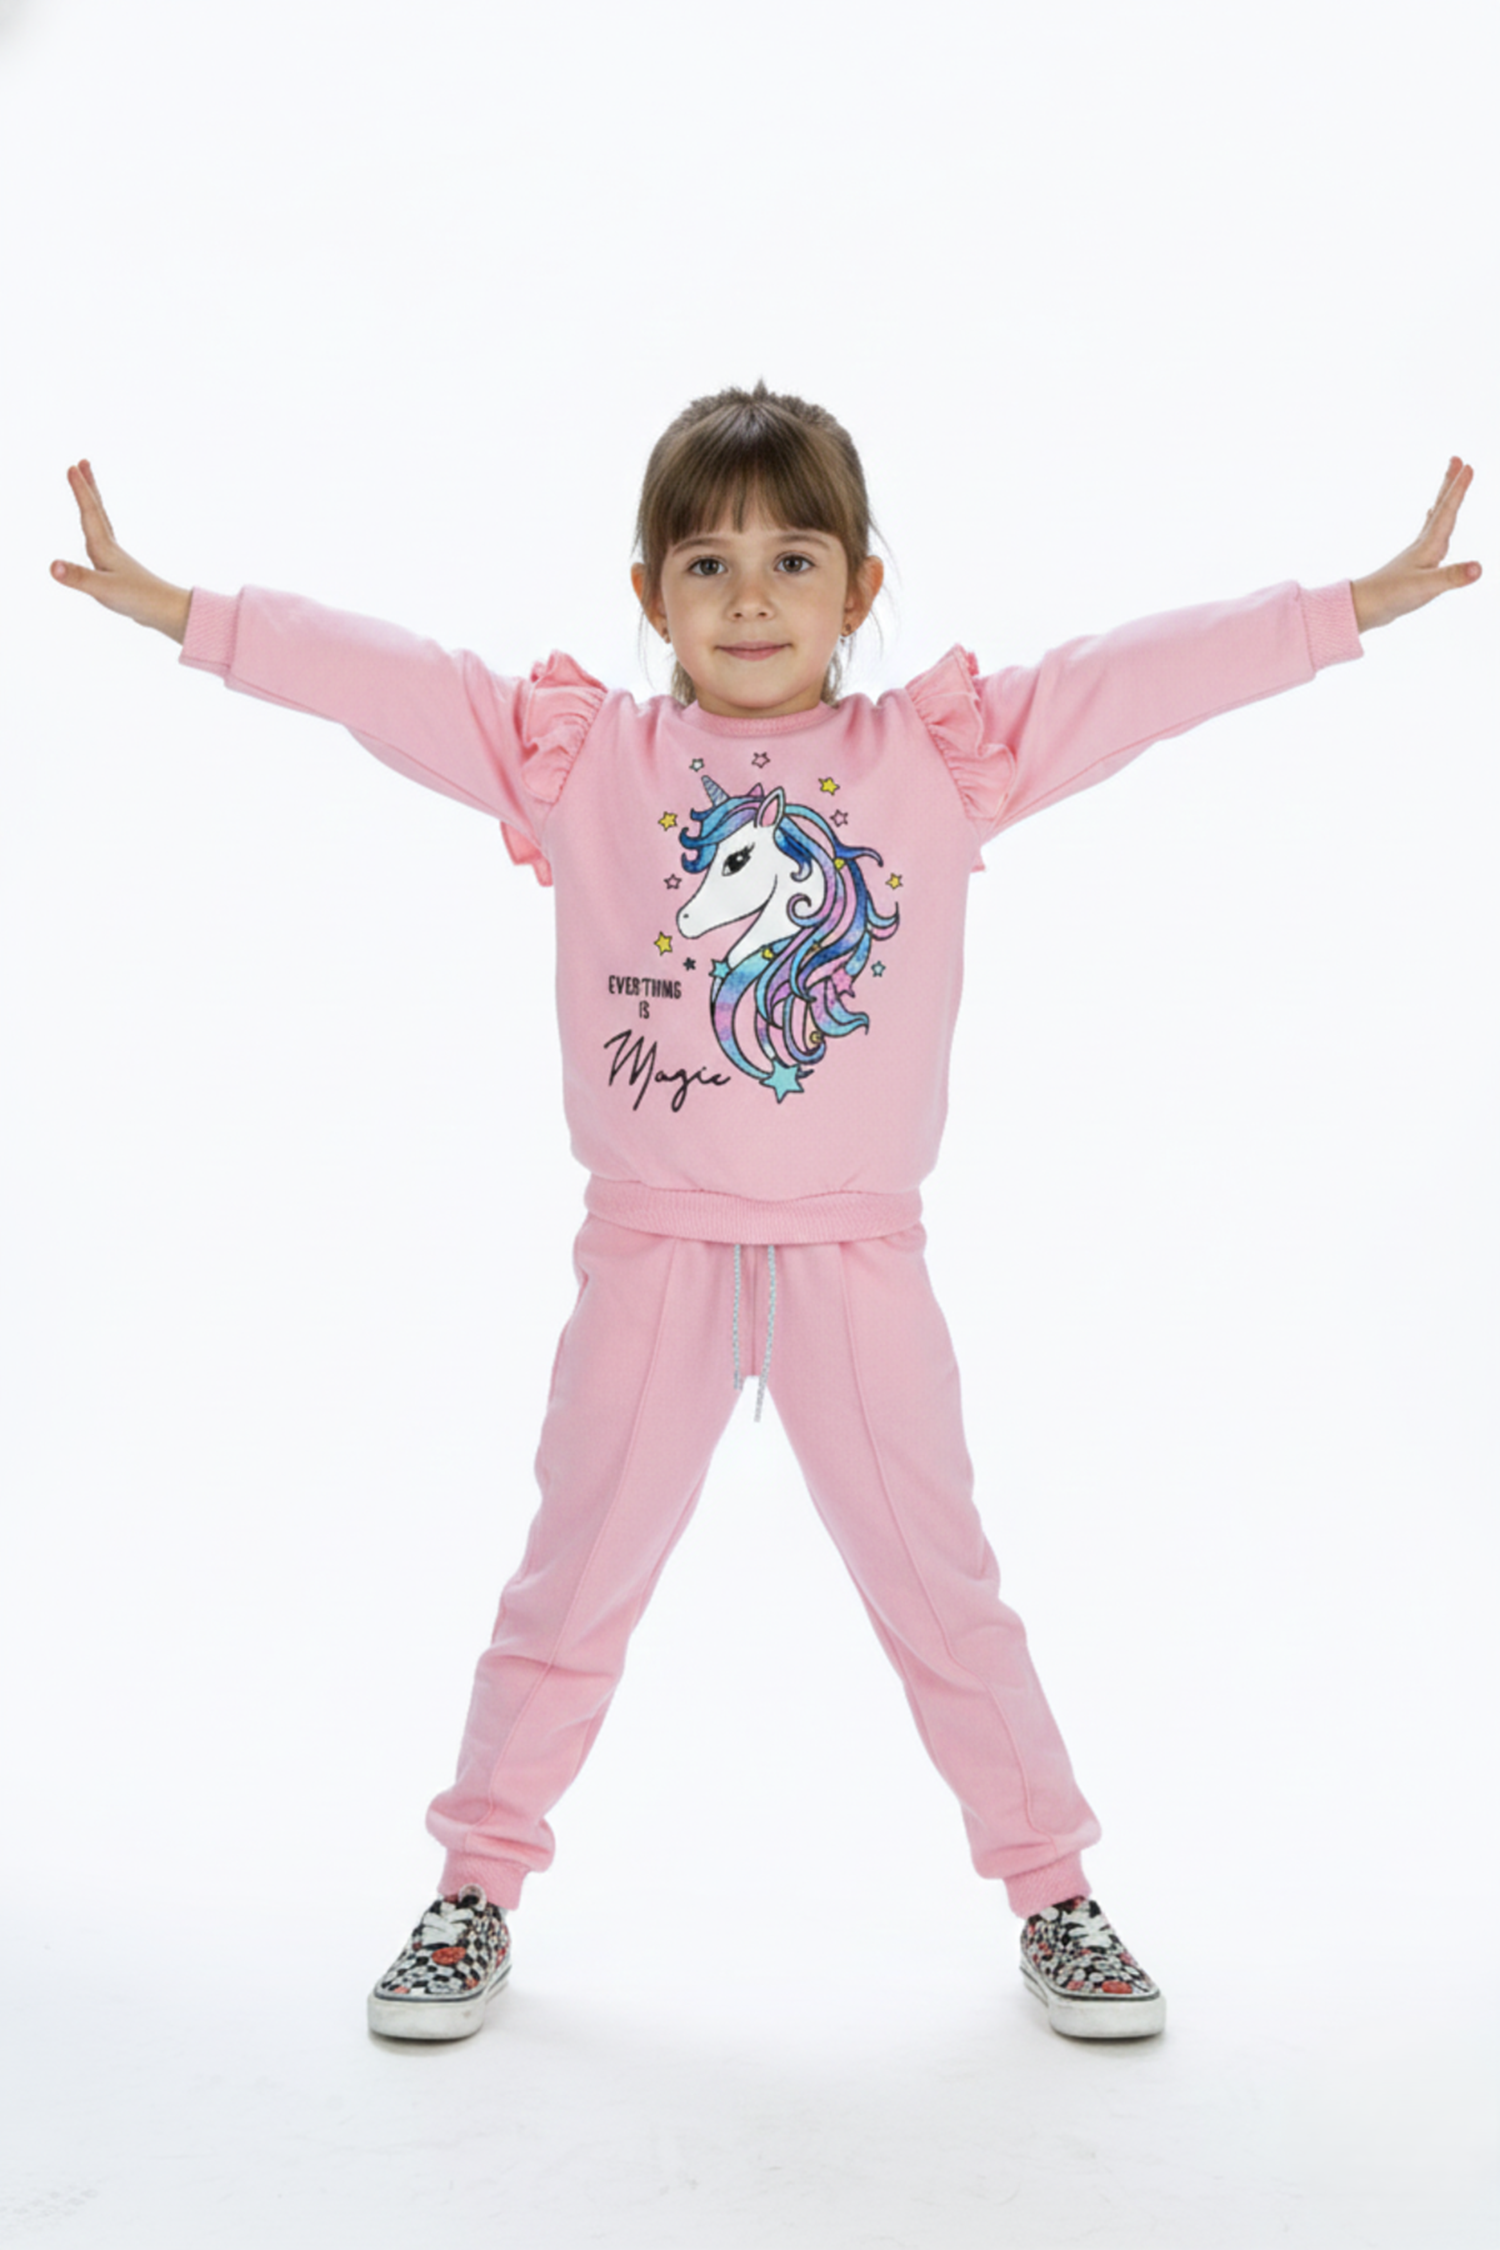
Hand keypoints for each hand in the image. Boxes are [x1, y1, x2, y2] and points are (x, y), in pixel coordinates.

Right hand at [50, 461, 191, 641]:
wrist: (165, 612)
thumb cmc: (138, 600)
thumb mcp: (103, 589)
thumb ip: (78, 577)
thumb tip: (53, 566)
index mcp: (104, 548)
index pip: (89, 513)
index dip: (80, 490)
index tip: (71, 467)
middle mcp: (110, 548)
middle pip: (97, 511)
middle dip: (88, 487)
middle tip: (82, 462)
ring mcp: (115, 558)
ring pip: (100, 523)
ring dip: (92, 504)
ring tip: (87, 490)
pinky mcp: (118, 570)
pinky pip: (102, 540)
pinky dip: (96, 528)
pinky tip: (96, 537)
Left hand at [1351, 458, 1480, 631]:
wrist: (1363, 608)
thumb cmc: (1391, 596)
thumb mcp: (1425, 587)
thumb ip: (1452, 577)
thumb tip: (1478, 568)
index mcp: (1428, 545)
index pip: (1447, 511)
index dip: (1458, 489)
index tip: (1468, 466)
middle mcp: (1423, 545)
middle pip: (1439, 508)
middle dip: (1449, 484)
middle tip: (1457, 460)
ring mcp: (1418, 554)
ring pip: (1436, 520)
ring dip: (1444, 501)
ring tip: (1449, 486)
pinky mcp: (1414, 566)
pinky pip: (1431, 537)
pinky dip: (1435, 526)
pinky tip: (1434, 530)